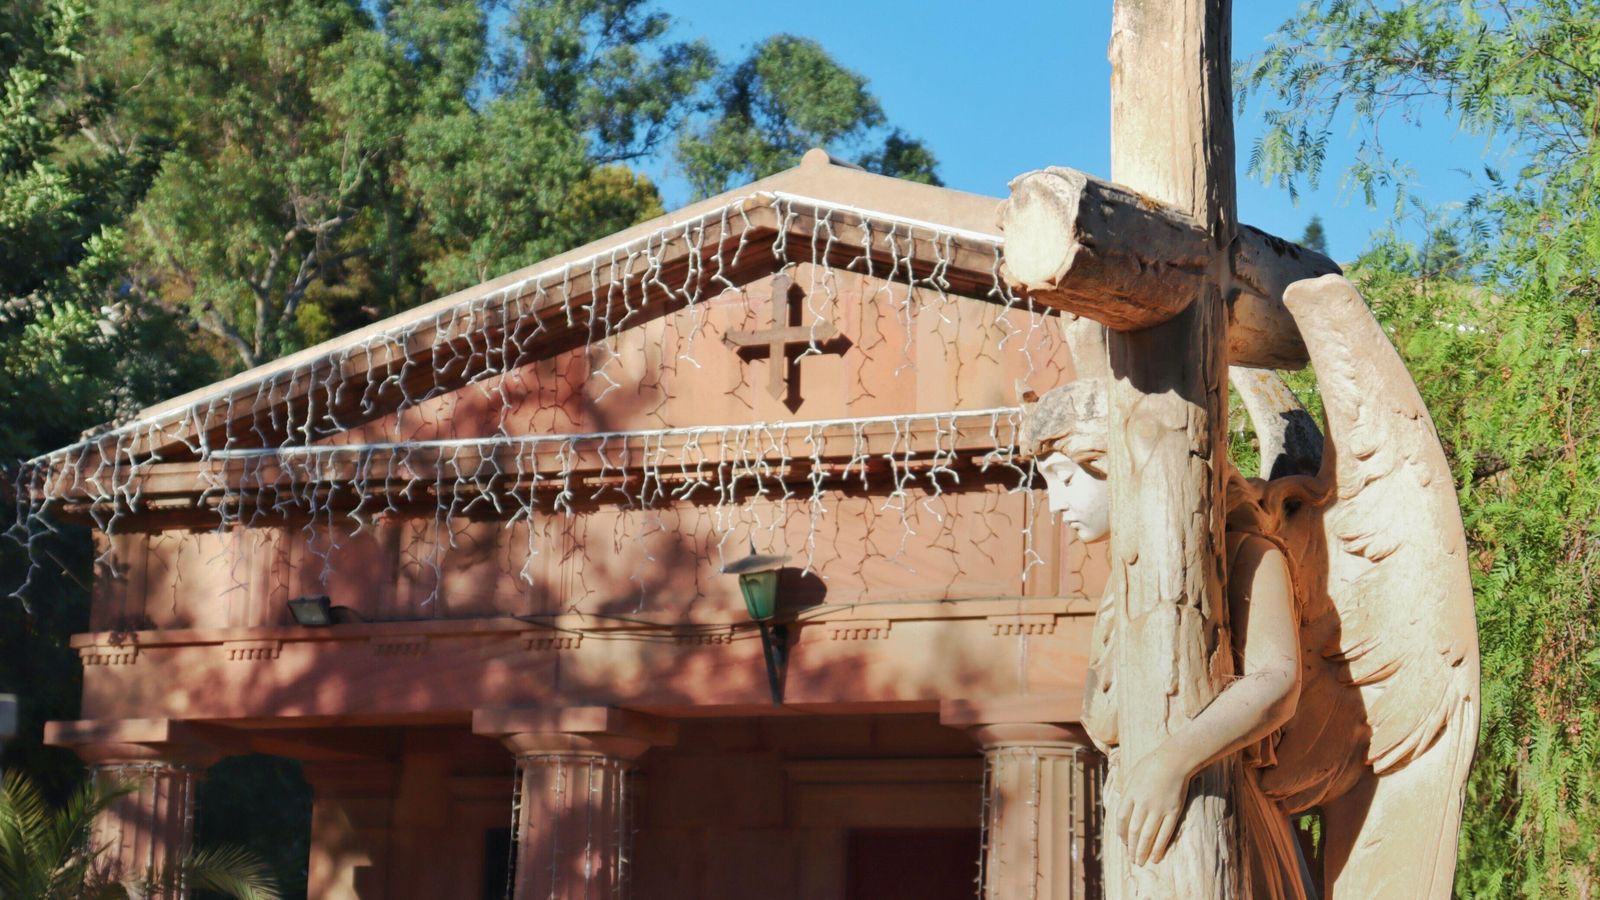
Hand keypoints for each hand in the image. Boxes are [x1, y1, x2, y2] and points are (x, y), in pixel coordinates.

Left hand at [1115, 745, 1188, 866]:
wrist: (1175, 759)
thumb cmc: (1152, 764)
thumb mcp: (1131, 773)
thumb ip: (1125, 789)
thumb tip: (1118, 798)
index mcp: (1130, 794)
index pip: (1121, 819)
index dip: (1121, 833)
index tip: (1123, 841)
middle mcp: (1142, 804)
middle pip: (1133, 831)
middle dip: (1131, 847)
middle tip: (1131, 859)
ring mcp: (1158, 809)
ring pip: (1147, 836)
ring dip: (1142, 851)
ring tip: (1140, 862)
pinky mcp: (1173, 812)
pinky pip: (1165, 834)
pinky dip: (1159, 847)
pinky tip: (1156, 857)